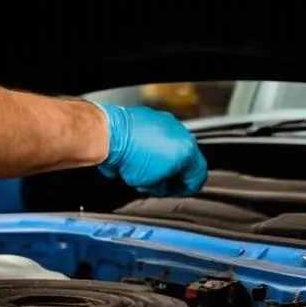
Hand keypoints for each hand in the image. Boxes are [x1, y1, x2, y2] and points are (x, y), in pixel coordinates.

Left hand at [92, 103, 207, 195]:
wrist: (107, 134)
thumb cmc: (127, 156)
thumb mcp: (149, 185)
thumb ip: (164, 186)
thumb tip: (163, 185)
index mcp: (187, 151)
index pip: (197, 175)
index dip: (187, 188)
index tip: (177, 191)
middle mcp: (180, 133)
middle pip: (185, 158)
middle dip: (173, 172)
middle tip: (161, 181)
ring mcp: (165, 122)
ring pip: (171, 145)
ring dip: (162, 157)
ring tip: (145, 167)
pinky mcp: (150, 115)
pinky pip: (156, 133)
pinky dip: (151, 143)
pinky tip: (138, 152)